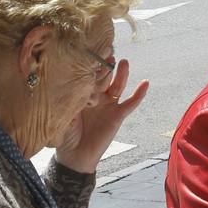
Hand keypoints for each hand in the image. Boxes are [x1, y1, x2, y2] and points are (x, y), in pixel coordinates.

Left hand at [53, 58, 147, 173]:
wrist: (75, 156)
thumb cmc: (64, 135)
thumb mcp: (62, 115)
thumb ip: (67, 102)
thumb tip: (66, 87)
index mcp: (81, 93)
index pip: (87, 76)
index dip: (90, 65)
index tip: (90, 52)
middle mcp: (96, 96)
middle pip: (104, 77)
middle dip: (105, 65)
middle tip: (107, 53)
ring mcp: (108, 105)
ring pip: (117, 86)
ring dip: (121, 74)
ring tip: (123, 62)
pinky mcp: (117, 116)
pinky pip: (130, 103)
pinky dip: (139, 94)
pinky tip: (145, 83)